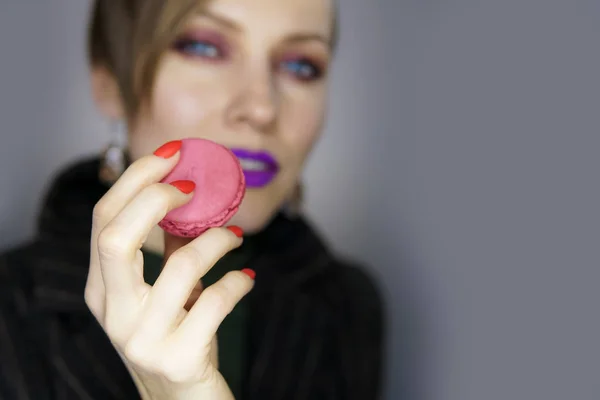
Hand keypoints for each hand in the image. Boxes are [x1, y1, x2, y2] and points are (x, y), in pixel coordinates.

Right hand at [84, 146, 253, 399]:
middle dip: (156, 196)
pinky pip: (217, 302)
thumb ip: (166, 249)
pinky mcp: (180, 359)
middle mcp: (112, 314)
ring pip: (179, 266)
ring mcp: (142, 340)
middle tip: (195, 185)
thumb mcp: (162, 293)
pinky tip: (248, 277)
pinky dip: (239, 281)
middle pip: (116, 236)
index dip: (136, 180)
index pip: (103, 220)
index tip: (172, 154)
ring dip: (216, 241)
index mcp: (102, 290)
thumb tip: (186, 195)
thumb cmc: (176, 337)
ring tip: (234, 237)